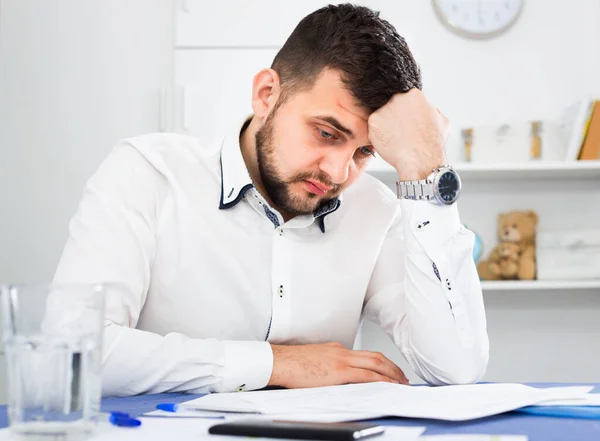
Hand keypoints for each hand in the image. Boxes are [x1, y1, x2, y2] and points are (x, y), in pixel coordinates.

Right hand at [268, 342, 408, 387]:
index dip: (379, 362)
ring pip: (375, 363)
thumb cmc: (291, 365)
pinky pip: (367, 375)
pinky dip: (381, 380)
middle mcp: (342, 352)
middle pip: (375, 356)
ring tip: (401, 382)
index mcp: (336, 349)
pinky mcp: (340, 371)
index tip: (387, 370)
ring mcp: (342, 360)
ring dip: (391, 373)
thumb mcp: (314, 362)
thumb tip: (334, 378)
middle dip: (392, 367)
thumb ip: (327, 367)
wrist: (281, 362)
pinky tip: (388, 386)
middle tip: (402, 377)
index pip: (363, 355)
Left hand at [368, 88, 448, 180]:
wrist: (420, 160)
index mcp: (414, 94)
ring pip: (382, 116)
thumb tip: (431, 111)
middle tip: (400, 131)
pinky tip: (389, 142)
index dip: (406, 112)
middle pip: (392, 105)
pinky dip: (379, 135)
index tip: (407, 123)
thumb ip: (433, 111)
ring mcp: (384, 109)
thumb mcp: (442, 121)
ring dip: (386, 126)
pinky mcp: (373, 121)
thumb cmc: (432, 144)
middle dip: (395, 117)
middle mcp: (398, 97)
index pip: (405, 98)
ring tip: (396, 138)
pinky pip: (374, 127)